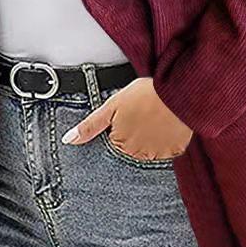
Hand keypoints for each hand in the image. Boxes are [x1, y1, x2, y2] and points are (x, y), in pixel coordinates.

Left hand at [61, 77, 192, 160]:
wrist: (177, 92)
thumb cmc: (145, 94)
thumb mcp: (112, 105)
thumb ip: (90, 126)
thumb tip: (68, 140)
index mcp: (120, 143)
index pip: (114, 142)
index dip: (120, 126)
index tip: (129, 116)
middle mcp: (137, 154)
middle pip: (131, 147)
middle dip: (134, 133)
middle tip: (143, 114)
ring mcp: (157, 154)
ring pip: (149, 149)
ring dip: (150, 137)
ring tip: (154, 117)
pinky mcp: (175, 151)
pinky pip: (167, 149)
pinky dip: (167, 139)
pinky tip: (166, 124)